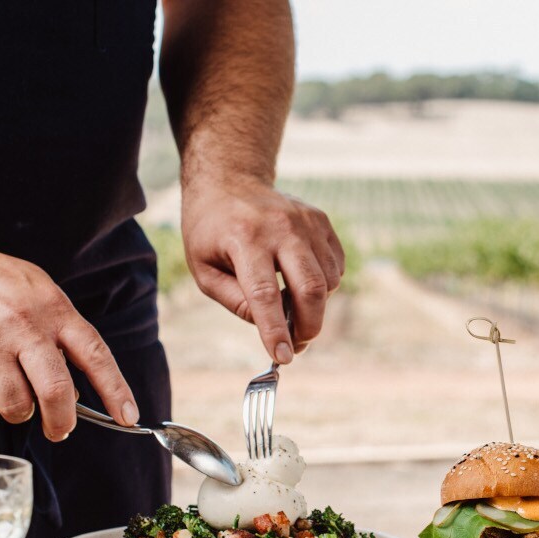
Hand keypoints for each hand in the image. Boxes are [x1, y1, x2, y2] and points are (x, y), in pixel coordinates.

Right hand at [0, 235, 138, 440]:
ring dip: (19, 412)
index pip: (95, 355)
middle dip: (62, 422)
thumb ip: (60, 332)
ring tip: (12, 395)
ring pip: (16, 406)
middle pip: (55, 391)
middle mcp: (22, 327)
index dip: (116, 391)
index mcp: (52, 309)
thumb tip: (77, 389)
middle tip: (61, 430)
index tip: (129, 419)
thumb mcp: (37, 290)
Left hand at [181, 177, 344, 362]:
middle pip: (310, 288)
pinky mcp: (320, 220)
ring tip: (291, 308)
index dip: (275, 330)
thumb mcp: (203, 269)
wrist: (229, 181)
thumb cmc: (211, 231)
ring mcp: (305, 221)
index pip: (264, 294)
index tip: (282, 357)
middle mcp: (280, 227)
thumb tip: (268, 326)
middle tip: (297, 345)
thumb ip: (234, 301)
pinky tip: (300, 282)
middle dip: (309, 326)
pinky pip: (335, 266)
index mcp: (245, 239)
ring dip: (315, 307)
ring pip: (328, 281)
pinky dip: (324, 286)